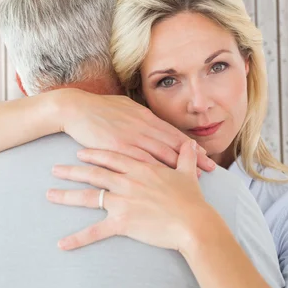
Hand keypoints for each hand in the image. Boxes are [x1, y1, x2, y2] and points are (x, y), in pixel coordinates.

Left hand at [47, 140, 213, 251]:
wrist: (193, 222)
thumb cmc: (191, 199)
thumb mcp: (187, 173)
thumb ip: (185, 156)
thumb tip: (191, 143)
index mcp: (141, 168)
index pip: (111, 156)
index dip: (94, 154)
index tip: (80, 152)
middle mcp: (127, 182)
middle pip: (94, 173)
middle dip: (72, 170)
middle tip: (55, 169)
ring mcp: (122, 201)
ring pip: (89, 196)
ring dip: (67, 195)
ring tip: (49, 194)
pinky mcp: (122, 222)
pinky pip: (95, 231)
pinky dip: (78, 238)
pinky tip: (62, 243)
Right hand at [59, 89, 215, 171]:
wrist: (75, 109)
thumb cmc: (98, 108)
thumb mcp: (125, 107)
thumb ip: (141, 116)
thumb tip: (153, 122)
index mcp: (145, 116)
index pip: (174, 132)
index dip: (191, 145)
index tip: (205, 154)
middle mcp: (143, 126)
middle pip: (174, 144)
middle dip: (195, 157)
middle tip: (212, 168)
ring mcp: (131, 137)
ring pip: (162, 153)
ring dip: (181, 166)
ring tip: (197, 177)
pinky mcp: (118, 148)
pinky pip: (141, 161)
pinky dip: (158, 171)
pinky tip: (167, 180)